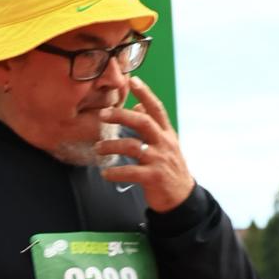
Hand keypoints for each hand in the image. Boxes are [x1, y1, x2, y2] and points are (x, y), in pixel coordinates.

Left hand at [93, 77, 194, 212]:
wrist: (181, 198)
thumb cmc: (169, 168)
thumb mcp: (165, 144)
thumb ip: (152, 126)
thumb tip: (137, 107)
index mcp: (167, 134)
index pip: (156, 109)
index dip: (145, 93)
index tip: (133, 80)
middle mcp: (164, 143)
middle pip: (143, 123)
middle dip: (121, 116)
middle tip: (102, 114)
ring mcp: (159, 160)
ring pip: (132, 147)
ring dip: (111, 146)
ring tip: (97, 148)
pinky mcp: (154, 177)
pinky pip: (130, 172)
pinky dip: (115, 172)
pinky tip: (105, 173)